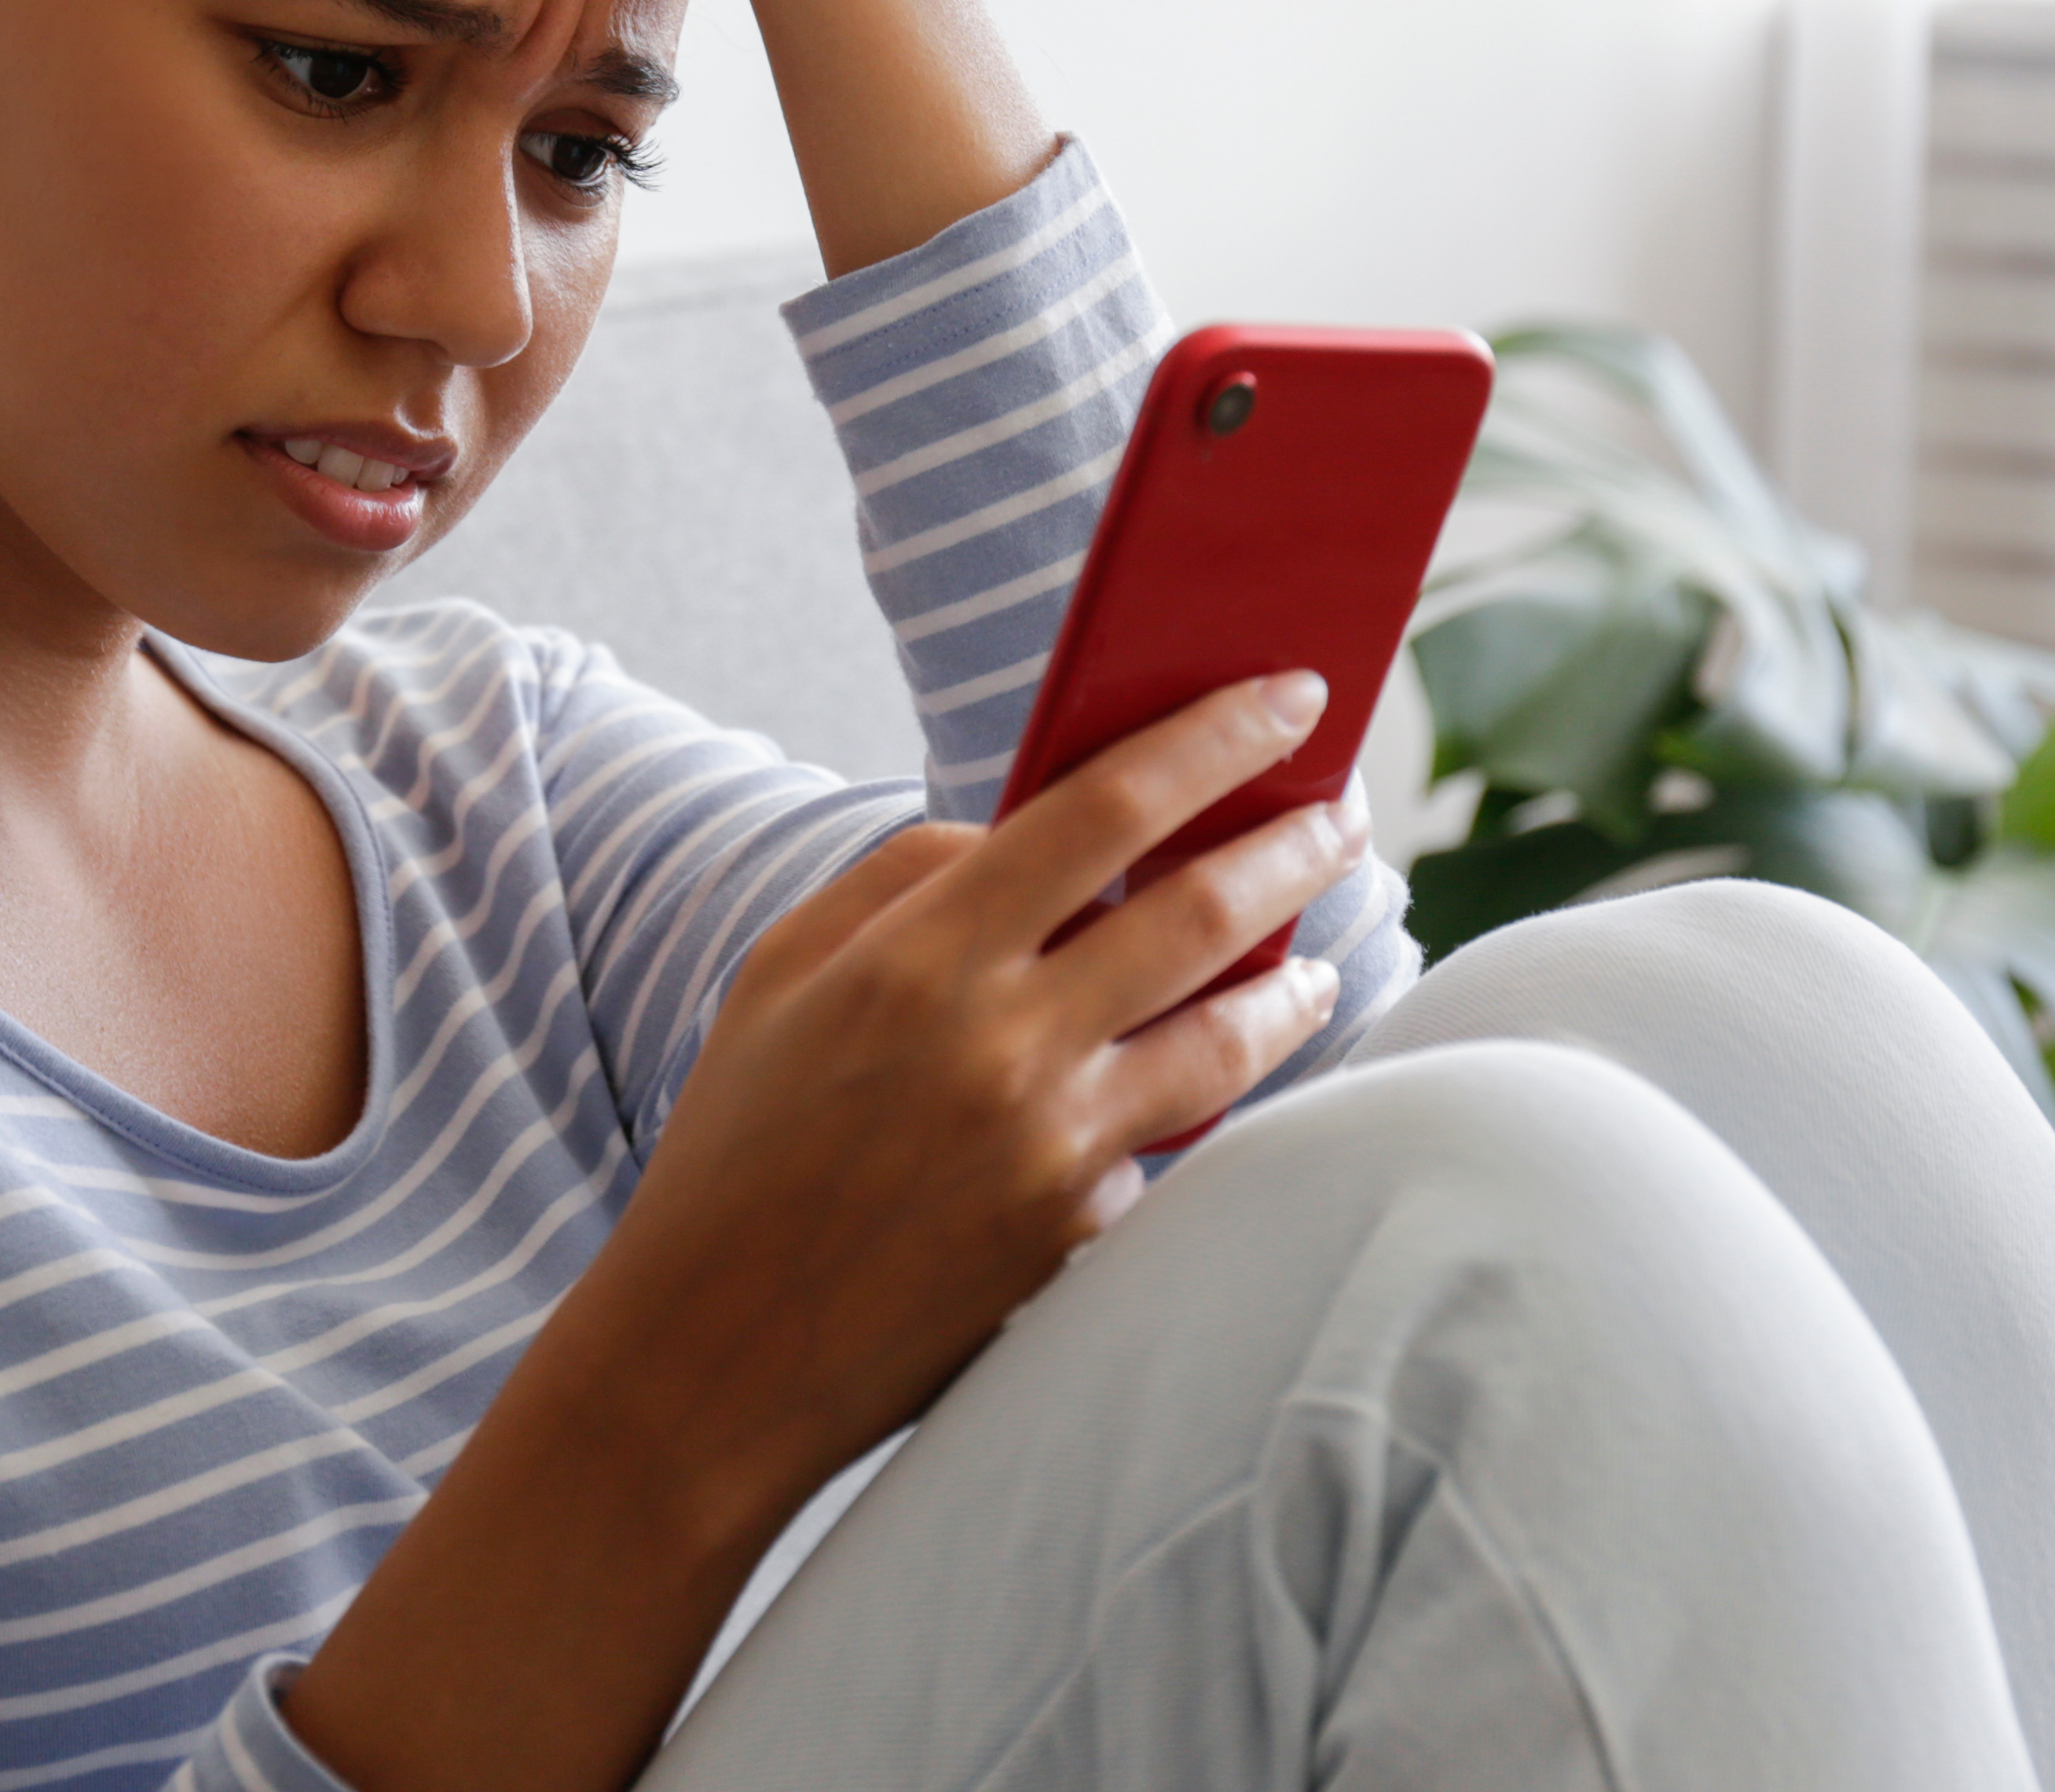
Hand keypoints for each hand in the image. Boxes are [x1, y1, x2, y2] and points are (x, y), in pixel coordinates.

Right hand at [280, 668, 1359, 1791]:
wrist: (709, 1359)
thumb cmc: (741, 1145)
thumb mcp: (780, 976)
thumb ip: (902, 879)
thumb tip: (1024, 826)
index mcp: (919, 959)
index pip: (1105, 810)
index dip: (1213, 739)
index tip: (1290, 696)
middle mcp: (1002, 1049)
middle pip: (1200, 915)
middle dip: (1295, 849)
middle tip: (1344, 819)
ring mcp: (1054, 1155)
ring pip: (1231, 1042)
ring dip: (1291, 983)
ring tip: (1313, 956)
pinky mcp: (1082, 1245)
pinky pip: (1170, 1147)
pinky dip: (1201, 1104)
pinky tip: (1220, 1077)